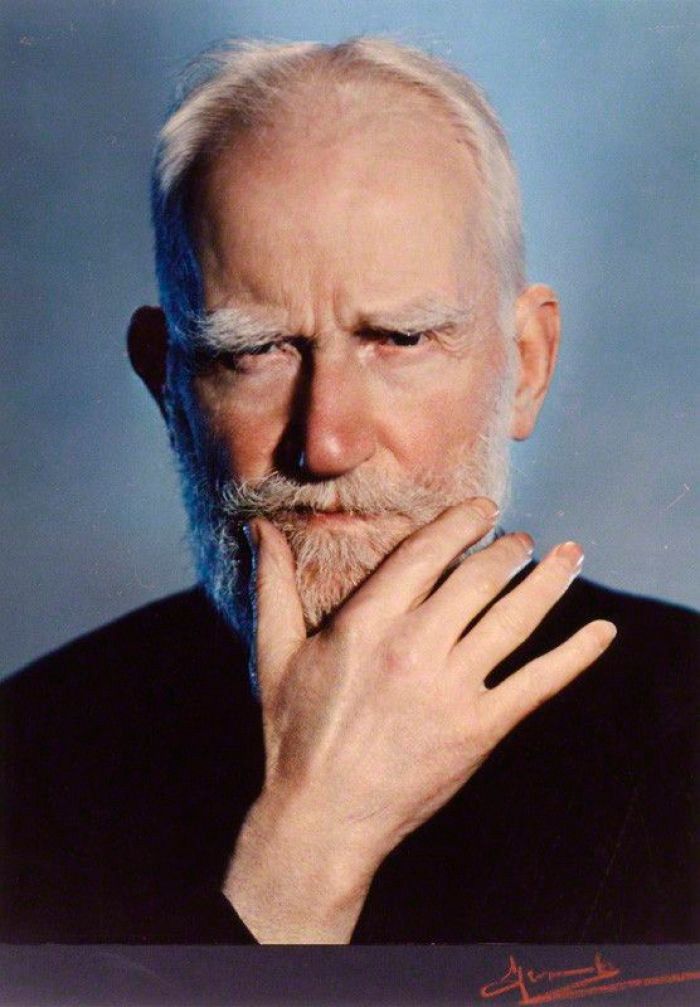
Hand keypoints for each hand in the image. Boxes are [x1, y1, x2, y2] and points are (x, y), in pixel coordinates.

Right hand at [222, 499, 615, 942]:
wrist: (323, 818)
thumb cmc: (294, 734)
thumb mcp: (276, 654)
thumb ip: (272, 586)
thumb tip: (261, 529)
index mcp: (368, 622)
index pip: (428, 551)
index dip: (462, 523)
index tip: (484, 509)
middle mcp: (416, 646)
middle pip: (480, 578)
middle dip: (509, 550)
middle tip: (525, 540)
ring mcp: (452, 689)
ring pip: (515, 619)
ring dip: (550, 582)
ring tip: (570, 557)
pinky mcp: (480, 729)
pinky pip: (538, 682)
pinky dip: (576, 655)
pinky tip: (602, 632)